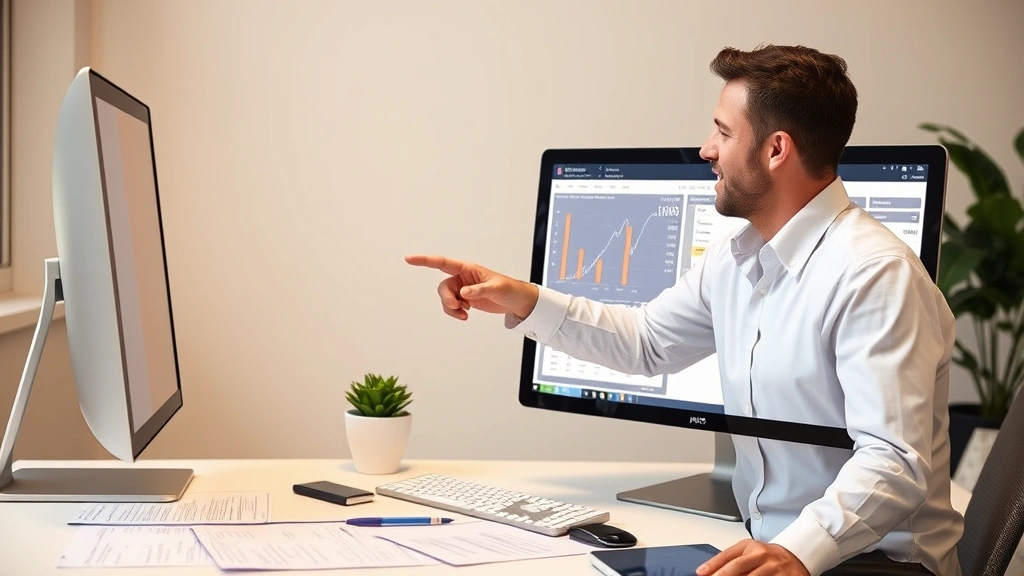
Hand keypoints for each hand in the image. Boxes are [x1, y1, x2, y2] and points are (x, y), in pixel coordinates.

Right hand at [405, 255, 538, 320]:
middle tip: (458, 307)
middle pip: (443, 287)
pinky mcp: (465, 300)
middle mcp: (462, 277)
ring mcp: (462, 289)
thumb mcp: (496, 288)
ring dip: (451, 308)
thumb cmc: (509, 288)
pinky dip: (455, 312)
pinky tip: (465, 315)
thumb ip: (479, 290)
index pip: (442, 263)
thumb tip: (464, 292)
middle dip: (447, 299)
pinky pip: (451, 306)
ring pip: (445, 298)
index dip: (425, 261)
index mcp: (468, 268)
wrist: (516, 301)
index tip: (409, 259)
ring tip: (464, 314)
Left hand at [696, 540, 808, 575]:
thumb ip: (730, 559)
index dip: (713, 565)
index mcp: (751, 547)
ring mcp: (775, 568)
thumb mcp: (749, 551)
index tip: (701, 573)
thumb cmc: (768, 555)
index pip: (728, 556)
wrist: (796, 556)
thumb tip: (709, 571)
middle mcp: (763, 556)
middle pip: (738, 568)